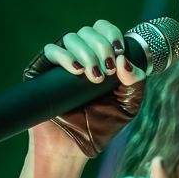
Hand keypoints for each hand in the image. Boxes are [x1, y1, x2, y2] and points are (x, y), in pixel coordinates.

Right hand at [23, 19, 145, 157]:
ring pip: (72, 37)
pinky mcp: (42, 71)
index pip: (104, 30)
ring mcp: (61, 62)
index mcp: (101, 58)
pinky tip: (76, 70)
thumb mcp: (128, 105)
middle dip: (101, 47)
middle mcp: (81, 55)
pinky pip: (51, 50)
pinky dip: (65, 56)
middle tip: (106, 72)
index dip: (112, 34)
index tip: (119, 52)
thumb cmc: (101, 127)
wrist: (73, 147)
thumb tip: (124, 60)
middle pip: (89, 31)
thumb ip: (136, 82)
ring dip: (86, 53)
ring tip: (93, 77)